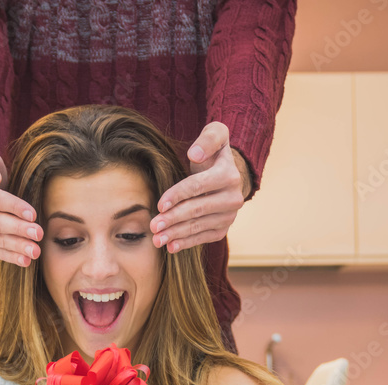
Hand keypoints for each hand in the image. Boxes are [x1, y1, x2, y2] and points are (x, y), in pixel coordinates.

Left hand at [151, 121, 250, 252]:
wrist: (227, 173)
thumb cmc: (213, 153)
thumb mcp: (215, 134)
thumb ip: (208, 138)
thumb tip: (195, 154)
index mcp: (229, 175)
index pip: (198, 186)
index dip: (177, 195)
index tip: (159, 205)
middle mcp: (233, 198)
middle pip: (197, 209)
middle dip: (173, 219)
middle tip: (153, 226)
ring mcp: (230, 216)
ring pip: (199, 226)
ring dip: (176, 234)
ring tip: (157, 239)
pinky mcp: (224, 228)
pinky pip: (203, 237)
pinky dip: (186, 243)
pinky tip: (171, 247)